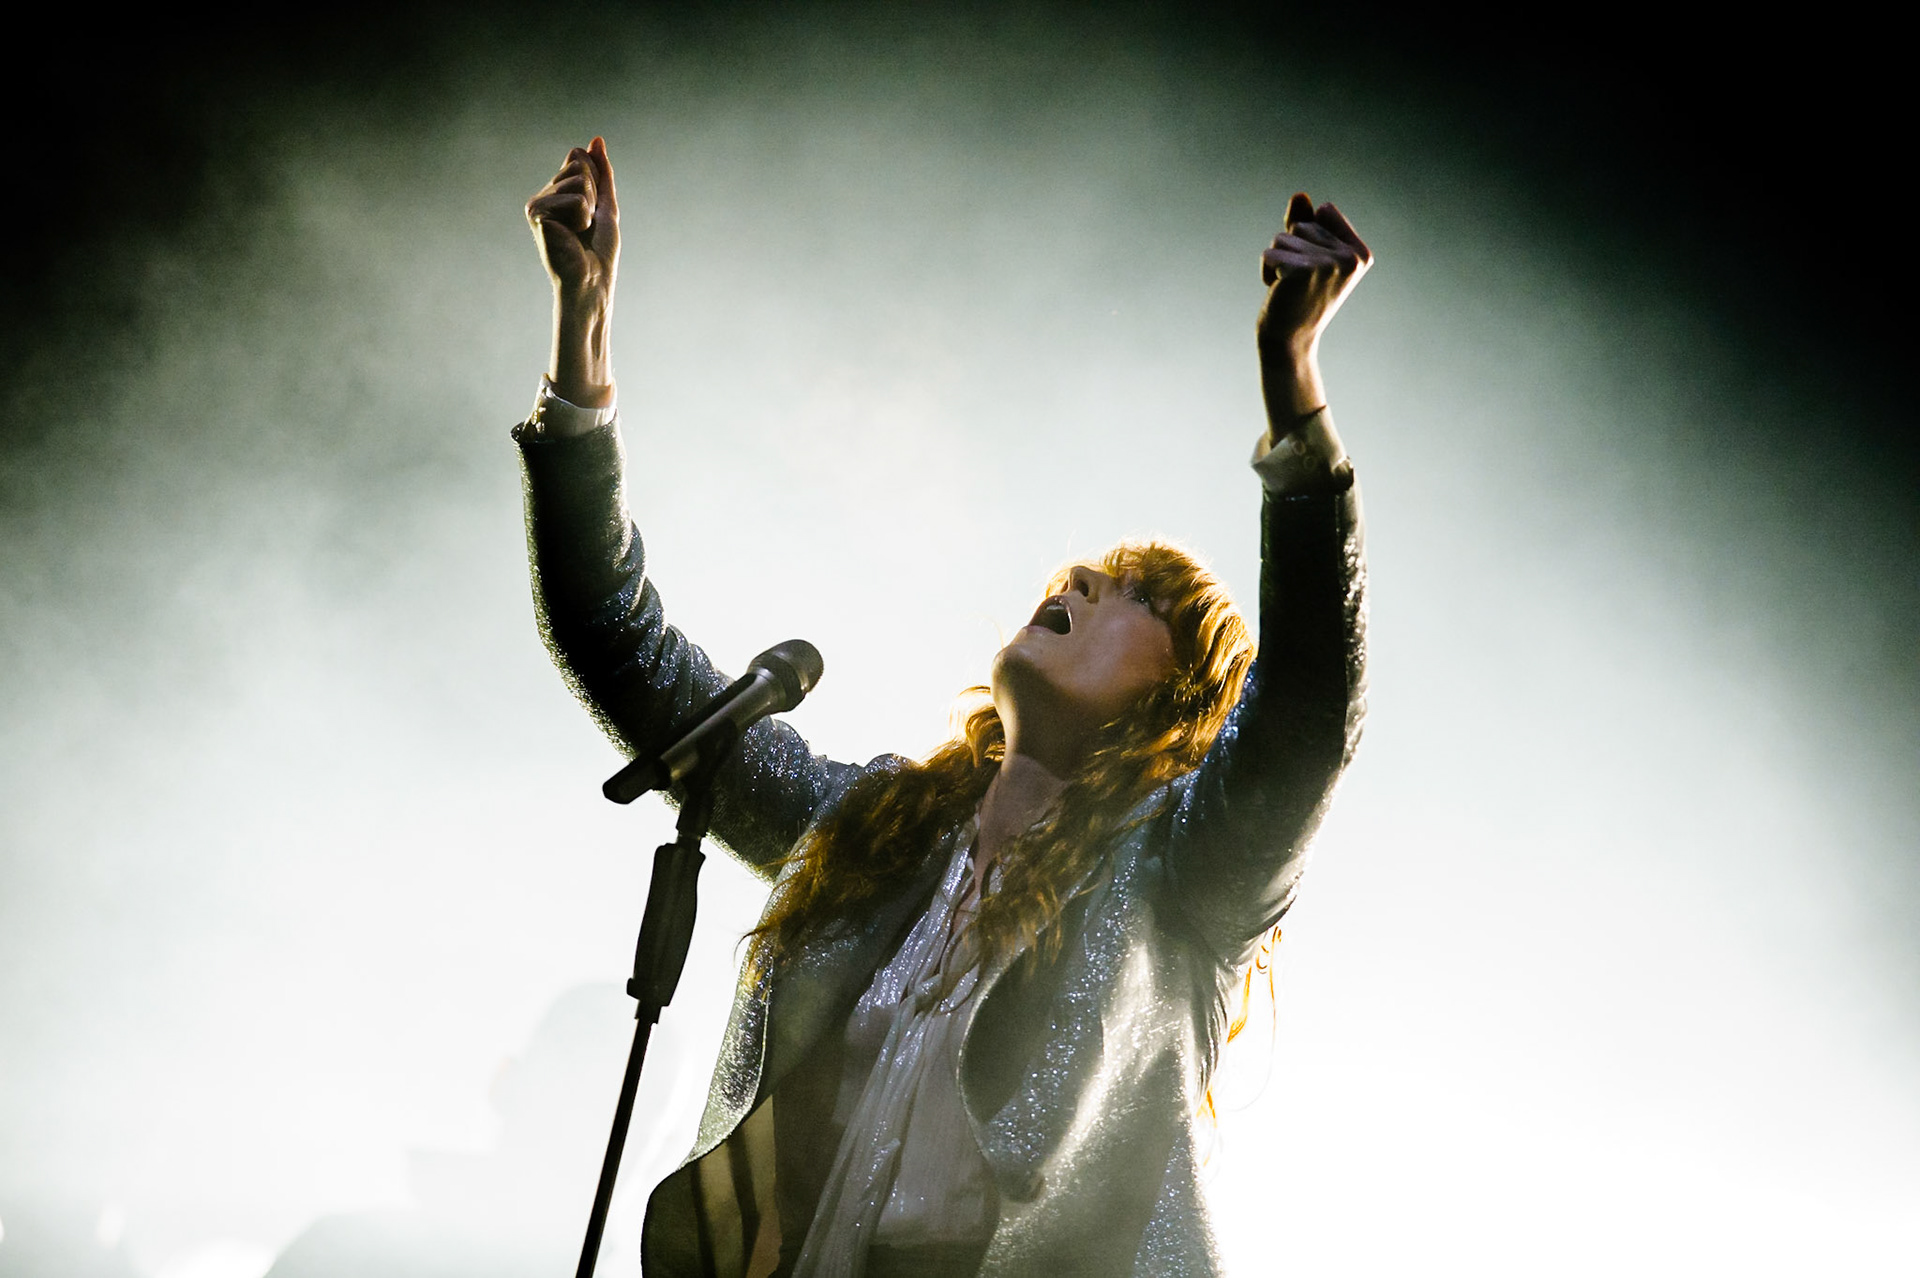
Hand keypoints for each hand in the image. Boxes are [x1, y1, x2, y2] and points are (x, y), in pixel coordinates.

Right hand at [526, 137, 619, 406]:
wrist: (592, 283)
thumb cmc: (599, 252)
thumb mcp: (606, 205)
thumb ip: (602, 172)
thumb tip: (595, 139)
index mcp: (558, 192)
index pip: (579, 159)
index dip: (596, 183)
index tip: (592, 213)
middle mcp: (544, 195)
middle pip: (578, 165)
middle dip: (594, 194)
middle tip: (586, 226)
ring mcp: (537, 203)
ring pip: (579, 180)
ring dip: (590, 208)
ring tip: (579, 232)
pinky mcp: (536, 212)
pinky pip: (575, 198)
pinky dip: (582, 217)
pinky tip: (571, 235)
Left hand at [1256, 194, 1371, 422]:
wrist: (1289, 341)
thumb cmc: (1298, 298)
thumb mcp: (1308, 255)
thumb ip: (1305, 222)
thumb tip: (1300, 194)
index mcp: (1360, 253)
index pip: (1325, 210)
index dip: (1308, 234)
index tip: (1314, 267)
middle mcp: (1350, 257)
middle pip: (1302, 224)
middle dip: (1291, 249)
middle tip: (1299, 283)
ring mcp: (1329, 264)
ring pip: (1283, 236)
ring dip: (1277, 260)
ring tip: (1289, 287)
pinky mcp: (1303, 270)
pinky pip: (1270, 252)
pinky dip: (1266, 269)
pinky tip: (1278, 290)